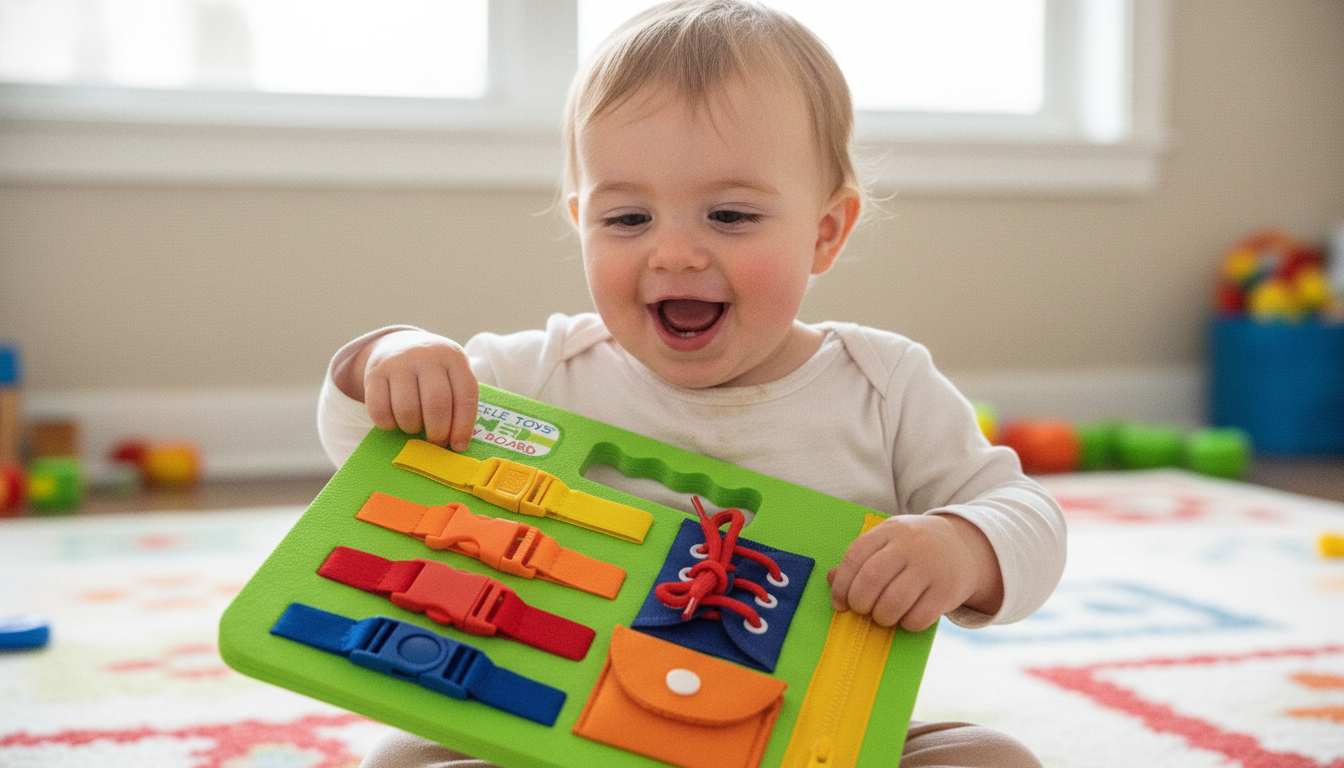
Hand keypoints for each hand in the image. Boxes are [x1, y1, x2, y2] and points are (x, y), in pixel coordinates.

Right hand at [339, 330, 478, 451]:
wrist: (399, 344)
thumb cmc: (433, 372)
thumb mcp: (451, 376)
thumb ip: (457, 403)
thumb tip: (455, 445)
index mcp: (454, 358)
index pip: (465, 395)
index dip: (463, 426)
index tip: (458, 446)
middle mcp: (427, 356)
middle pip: (436, 404)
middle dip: (438, 432)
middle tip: (436, 442)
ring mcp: (399, 362)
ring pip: (407, 409)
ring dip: (412, 428)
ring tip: (415, 426)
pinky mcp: (374, 373)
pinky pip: (380, 410)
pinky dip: (388, 424)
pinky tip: (394, 421)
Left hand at [826, 513, 1002, 630]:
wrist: (965, 546)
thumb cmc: (914, 549)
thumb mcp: (888, 543)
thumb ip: (861, 559)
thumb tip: (831, 579)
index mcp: (890, 530)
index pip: (855, 556)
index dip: (842, 585)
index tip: (840, 603)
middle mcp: (910, 544)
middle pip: (871, 579)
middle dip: (860, 602)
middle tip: (862, 610)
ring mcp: (931, 566)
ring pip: (894, 601)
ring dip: (882, 616)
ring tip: (883, 616)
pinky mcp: (948, 589)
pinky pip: (919, 616)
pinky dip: (906, 624)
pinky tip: (906, 617)